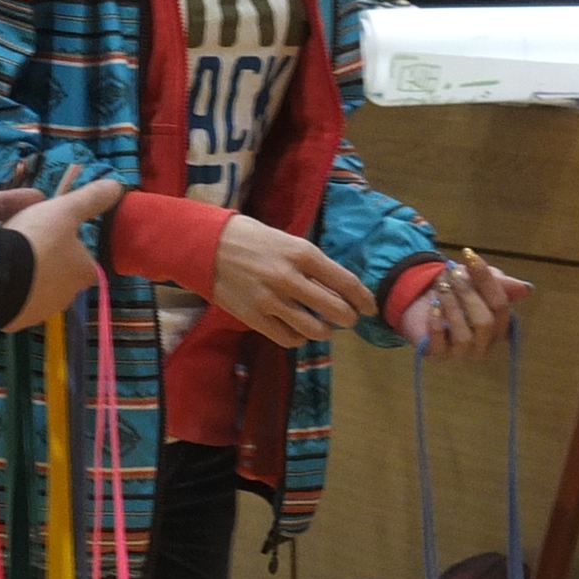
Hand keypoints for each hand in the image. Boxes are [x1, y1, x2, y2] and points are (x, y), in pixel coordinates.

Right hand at [0, 176, 126, 331]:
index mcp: (84, 272)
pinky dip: (12, 294)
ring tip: (10, 260)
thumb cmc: (38, 240)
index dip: (70, 246)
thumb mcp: (66, 210)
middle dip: (49, 264)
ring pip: (40, 292)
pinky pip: (17, 304)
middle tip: (28, 244)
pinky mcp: (17, 322)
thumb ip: (92, 198)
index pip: (85, 259)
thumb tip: (119, 185)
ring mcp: (42, 312)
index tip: (53, 234)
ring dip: (30, 279)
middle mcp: (69, 297)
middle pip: (63, 277)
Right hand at [212, 216, 374, 348]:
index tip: (370, 308)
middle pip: (336, 310)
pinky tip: (298, 331)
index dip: (363, 299)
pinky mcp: (254, 318)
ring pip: (315, 330)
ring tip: (323, 327)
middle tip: (348, 319)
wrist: (208, 246)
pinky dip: (299, 339)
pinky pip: (288, 339)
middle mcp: (289, 278)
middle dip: (349, 318)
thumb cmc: (253, 239)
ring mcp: (270, 300)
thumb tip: (339, 289)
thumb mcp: (288, 242)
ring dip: (325, 331)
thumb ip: (312, 265)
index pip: (345, 282)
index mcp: (302, 254)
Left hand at [407, 252, 531, 361]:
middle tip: (452, 272)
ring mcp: (461, 353)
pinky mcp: (438, 355)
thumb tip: (526, 288)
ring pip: (464, 335)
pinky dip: (436, 322)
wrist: (421, 302)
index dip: (487, 280)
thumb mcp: (478, 282)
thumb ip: (500, 284)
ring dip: (451, 304)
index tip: (471, 256)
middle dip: (468, 293)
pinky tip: (432, 305)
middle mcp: (484, 344)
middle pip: (485, 322)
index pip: (501, 306)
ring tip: (441, 285)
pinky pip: (440, 343)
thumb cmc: (456, 293)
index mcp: (498, 326)